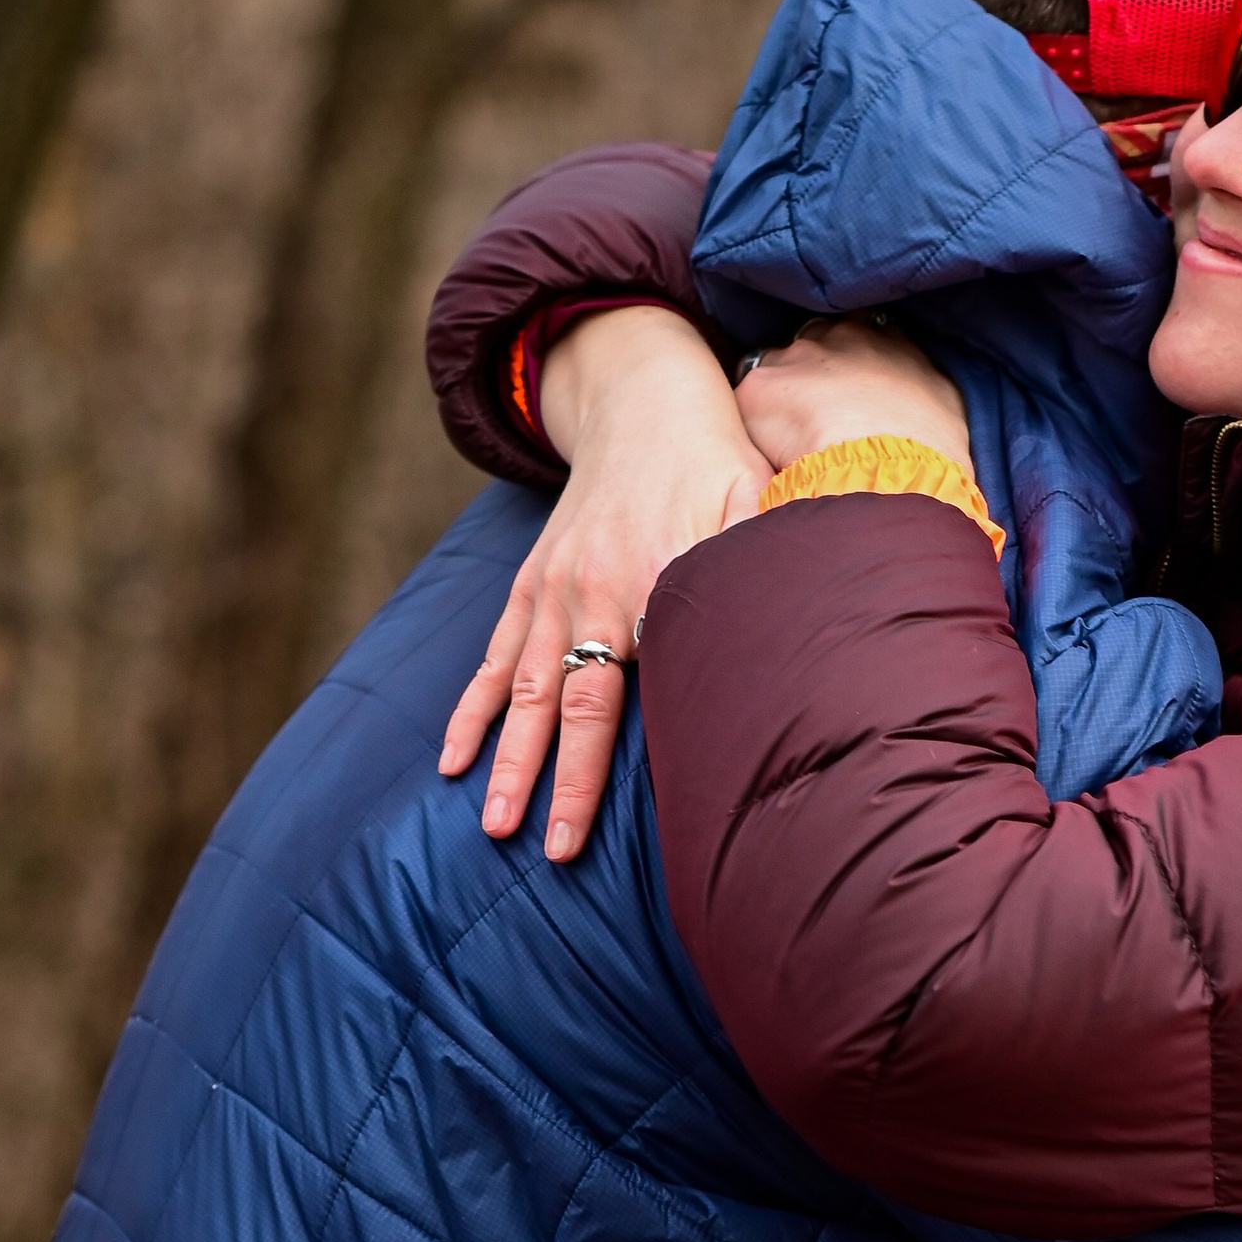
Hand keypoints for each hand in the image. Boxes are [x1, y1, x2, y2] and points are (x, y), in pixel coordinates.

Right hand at [438, 305, 770, 861]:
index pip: (607, 701)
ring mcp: (550, 589)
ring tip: (486, 817)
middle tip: (518, 839)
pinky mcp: (531, 582)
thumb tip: (789, 635)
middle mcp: (586, 593)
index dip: (588, 772)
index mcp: (643, 586)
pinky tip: (452, 755)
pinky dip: (471, 707)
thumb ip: (761, 565)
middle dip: (537, 778)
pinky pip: (492, 655)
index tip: (574, 836)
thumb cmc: (715, 462)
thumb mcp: (752, 502)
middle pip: (554, 704)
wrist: (644, 402)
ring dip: (499, 754)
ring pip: (515, 686)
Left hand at [735, 319, 975, 482]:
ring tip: (792, 444)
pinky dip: (755, 428)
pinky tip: (771, 456)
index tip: (846, 392)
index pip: (857, 334)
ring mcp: (795, 358)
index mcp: (886, 339)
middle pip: (810, 346)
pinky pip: (748, 407)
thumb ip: (922, 386)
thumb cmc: (930, 450)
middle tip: (816, 421)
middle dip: (808, 376)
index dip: (847, 362)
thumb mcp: (945, 404)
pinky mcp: (758, 389)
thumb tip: (915, 400)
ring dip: (779, 400)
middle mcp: (838, 336)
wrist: (894, 474)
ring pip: (774, 372)